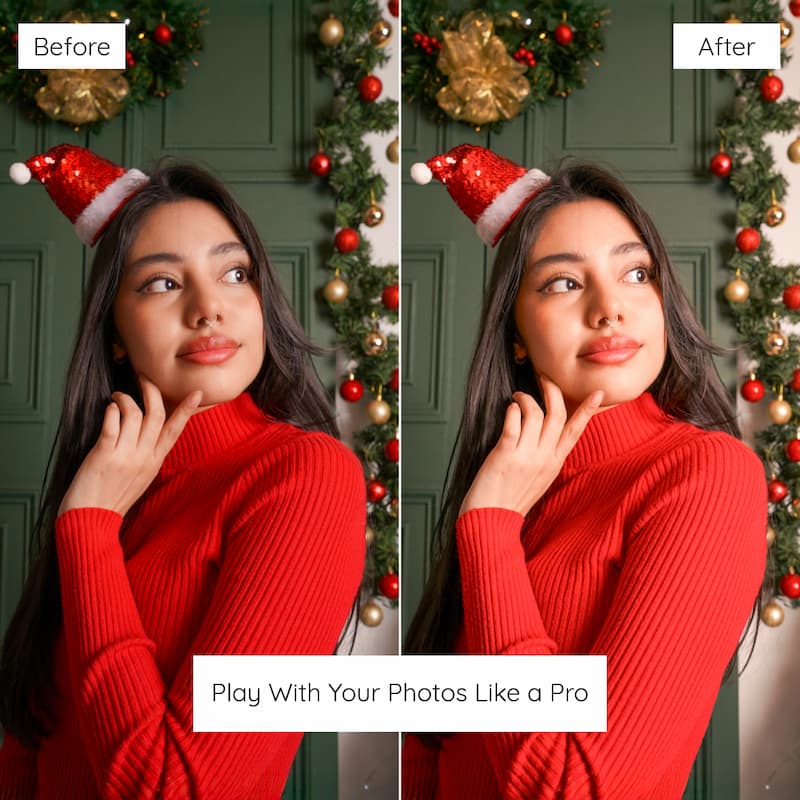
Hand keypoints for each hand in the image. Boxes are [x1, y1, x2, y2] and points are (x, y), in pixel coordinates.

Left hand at [58, 377, 202, 517]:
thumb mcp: (140, 478)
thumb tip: (146, 433)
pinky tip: (108, 407)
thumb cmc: (111, 499)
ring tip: (117, 397)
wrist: (91, 521)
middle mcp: (144, 457)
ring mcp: (125, 456)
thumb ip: (146, 455)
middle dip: (151, 390)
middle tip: (142, 377)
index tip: (196, 393)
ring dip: (125, 398)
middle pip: (157, 415)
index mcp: (155, 461)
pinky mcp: (104, 456)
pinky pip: (112, 424)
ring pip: (135, 415)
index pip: (175, 430)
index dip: (186, 410)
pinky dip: (111, 410)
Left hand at [459, 377, 602, 516]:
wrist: (490, 521)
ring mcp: (526, 456)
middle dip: (552, 390)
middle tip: (544, 377)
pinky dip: (512, 410)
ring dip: (526, 398)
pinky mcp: (506, 454)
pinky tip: (509, 407)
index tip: (598, 393)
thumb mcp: (539, 478)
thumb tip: (544, 433)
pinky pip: (514, 423)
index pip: (576, 431)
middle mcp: (544, 458)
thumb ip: (545, 456)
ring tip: (517, 397)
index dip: (587, 410)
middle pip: (558, 414)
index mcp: (555, 463)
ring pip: (536, 414)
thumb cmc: (510, 499)